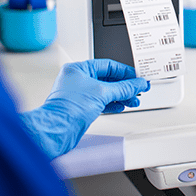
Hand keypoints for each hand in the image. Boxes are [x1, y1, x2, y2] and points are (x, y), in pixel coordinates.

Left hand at [20, 59, 149, 158]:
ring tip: (133, 100)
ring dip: (120, 96)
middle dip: (125, 86)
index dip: (125, 71)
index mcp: (78, 69)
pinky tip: (121, 106)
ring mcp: (79, 94)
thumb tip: (137, 84)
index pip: (107, 66)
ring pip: (105, 92)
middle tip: (138, 89)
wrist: (57, 130)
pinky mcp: (81, 107)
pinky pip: (101, 102)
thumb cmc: (68, 108)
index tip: (137, 77)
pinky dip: (112, 104)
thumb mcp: (102, 93)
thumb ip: (123, 88)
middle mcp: (78, 80)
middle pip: (108, 79)